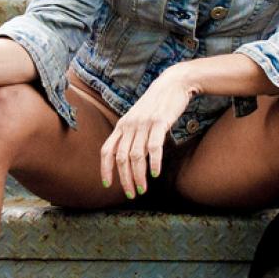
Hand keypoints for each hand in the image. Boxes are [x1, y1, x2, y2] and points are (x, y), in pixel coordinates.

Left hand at [99, 65, 197, 198]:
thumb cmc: (157, 103)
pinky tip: (155, 174)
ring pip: (136, 156)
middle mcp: (129, 125)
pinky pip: (153, 147)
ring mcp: (143, 123)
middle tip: (131, 194)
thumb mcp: (138, 117)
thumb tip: (131, 158)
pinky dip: (154, 163)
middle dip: (124, 179)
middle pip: (121, 158)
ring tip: (143, 189)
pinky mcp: (159, 122)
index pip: (107, 151)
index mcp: (122, 125)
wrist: (173, 83)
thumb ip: (132, 135)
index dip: (105, 169)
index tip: (107, 185)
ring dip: (138, 176)